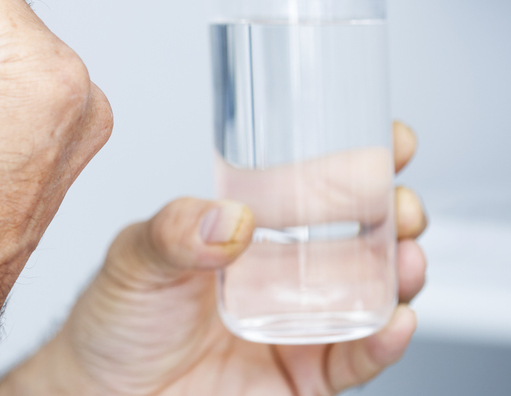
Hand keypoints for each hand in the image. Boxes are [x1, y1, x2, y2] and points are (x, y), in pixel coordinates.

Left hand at [0, 123, 426, 395]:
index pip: (317, 184)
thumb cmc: (117, 317)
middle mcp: (285, 270)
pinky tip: (397, 320)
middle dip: (396, 212)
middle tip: (398, 205)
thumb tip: (229, 218)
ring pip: (372, 292)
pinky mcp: (302, 375)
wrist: (103, 392)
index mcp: (251, 227)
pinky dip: (384, 342)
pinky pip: (355, 360)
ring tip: (406, 257)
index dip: (364, 161)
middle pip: (364, 233)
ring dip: (402, 271)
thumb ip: (175, 231)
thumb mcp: (135, 255)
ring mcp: (300, 321)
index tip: (394, 139)